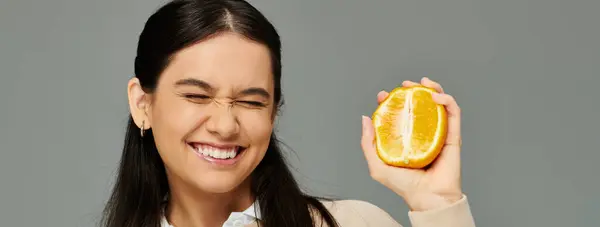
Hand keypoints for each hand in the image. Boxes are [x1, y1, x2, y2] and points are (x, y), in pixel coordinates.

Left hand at [361, 77, 462, 210]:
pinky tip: (435, 96)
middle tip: (404, 85)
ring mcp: (438, 133)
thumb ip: (368, 143)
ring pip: (439, 104)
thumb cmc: (404, 185)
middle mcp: (422, 133)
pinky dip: (447, 100)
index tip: (383, 95)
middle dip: (412, 90)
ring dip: (432, 88)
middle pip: (420, 104)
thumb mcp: (377, 165)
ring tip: (422, 83)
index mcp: (406, 138)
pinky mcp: (453, 135)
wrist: (427, 197)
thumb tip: (365, 118)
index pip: (399, 114)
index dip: (391, 101)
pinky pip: (453, 113)